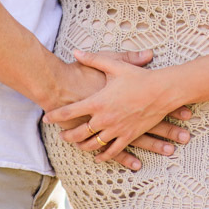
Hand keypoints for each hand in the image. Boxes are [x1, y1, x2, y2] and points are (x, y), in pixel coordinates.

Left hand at [44, 50, 190, 165]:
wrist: (161, 91)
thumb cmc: (137, 77)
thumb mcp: (114, 65)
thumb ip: (93, 59)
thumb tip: (76, 51)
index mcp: (98, 101)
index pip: (70, 111)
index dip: (55, 115)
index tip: (46, 117)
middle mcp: (104, 118)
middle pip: (79, 133)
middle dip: (67, 135)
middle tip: (61, 134)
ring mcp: (116, 129)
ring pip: (93, 144)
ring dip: (82, 146)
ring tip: (76, 144)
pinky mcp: (128, 136)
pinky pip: (112, 151)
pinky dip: (103, 155)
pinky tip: (98, 156)